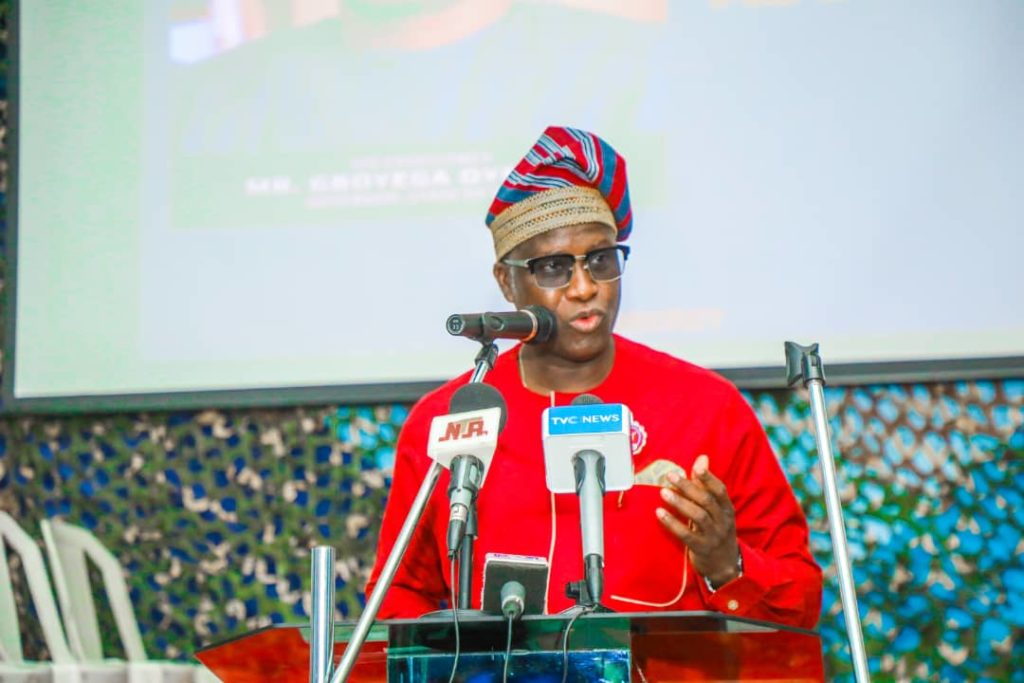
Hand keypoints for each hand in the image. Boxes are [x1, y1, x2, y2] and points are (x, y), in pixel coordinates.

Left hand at [656, 454, 739, 587]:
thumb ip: (706, 484)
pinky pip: (686, 535)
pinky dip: (672, 523)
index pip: (720, 490)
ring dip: (680, 503)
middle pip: (706, 501)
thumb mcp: (716, 509)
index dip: (708, 478)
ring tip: (663, 492)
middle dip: (688, 487)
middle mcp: (723, 521)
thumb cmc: (716, 530)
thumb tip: (702, 458)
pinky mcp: (701, 548)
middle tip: (670, 476)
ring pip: (698, 516)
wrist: (724, 565)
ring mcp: (713, 536)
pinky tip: (660, 513)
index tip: (695, 467)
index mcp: (727, 509)